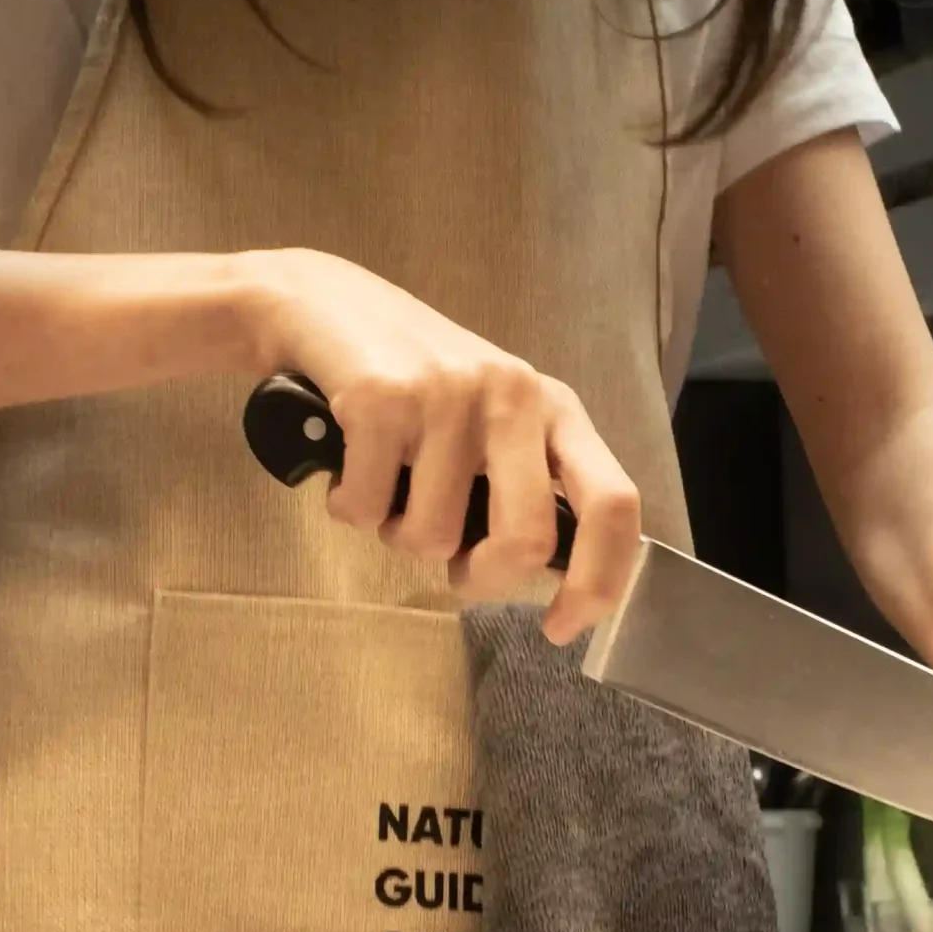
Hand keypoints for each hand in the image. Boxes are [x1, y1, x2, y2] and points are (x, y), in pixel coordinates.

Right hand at [243, 248, 639, 645]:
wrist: (319, 304)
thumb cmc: (411, 381)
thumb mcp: (489, 422)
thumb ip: (523, 485)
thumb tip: (540, 576)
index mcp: (553, 409)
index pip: (613, 505)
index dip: (597, 582)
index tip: (562, 626)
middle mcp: (513, 395)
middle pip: (525, 540)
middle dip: (480, 577)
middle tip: (451, 565)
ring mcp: (448, 395)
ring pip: (430, 537)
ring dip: (396, 533)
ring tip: (387, 481)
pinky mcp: (382, 399)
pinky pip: (366, 511)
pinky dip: (349, 508)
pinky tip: (348, 463)